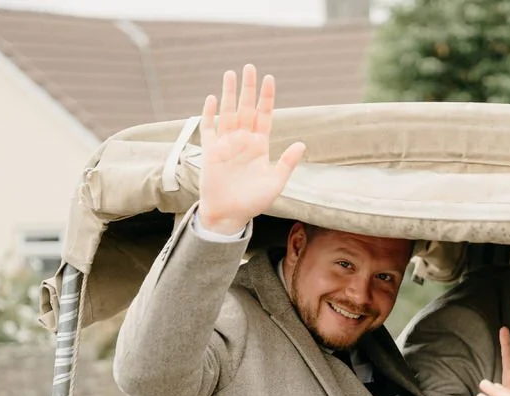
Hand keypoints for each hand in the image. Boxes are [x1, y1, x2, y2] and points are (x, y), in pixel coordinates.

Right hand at [198, 65, 305, 234]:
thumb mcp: (275, 183)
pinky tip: (212, 99)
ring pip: (228, 112)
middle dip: (248, 88)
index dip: (267, 97)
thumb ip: (287, 163)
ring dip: (229, 94)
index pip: (264, 115)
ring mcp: (225, 144)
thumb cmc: (253, 201)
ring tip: (231, 74)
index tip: (270, 78)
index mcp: (259, 145)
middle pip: (246, 108)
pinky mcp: (209, 151)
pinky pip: (208, 128)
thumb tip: (301, 144)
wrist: (229, 215)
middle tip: (250, 66)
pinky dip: (209, 114)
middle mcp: (243, 140)